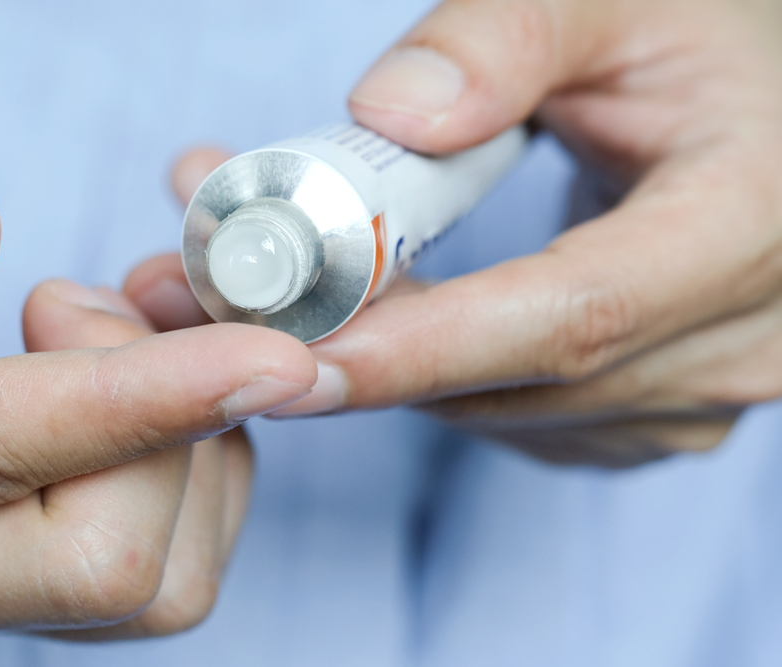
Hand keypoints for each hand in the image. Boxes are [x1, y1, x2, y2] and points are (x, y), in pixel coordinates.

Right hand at [0, 82, 315, 630]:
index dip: (146, 400)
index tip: (273, 354)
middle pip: (103, 569)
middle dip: (165, 426)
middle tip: (107, 303)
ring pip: (156, 583)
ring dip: (196, 449)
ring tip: (124, 329)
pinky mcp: (27, 554)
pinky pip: (168, 556)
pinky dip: (201, 460)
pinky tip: (148, 373)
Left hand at [129, 0, 781, 466]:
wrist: (768, 121)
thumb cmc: (705, 42)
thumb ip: (504, 40)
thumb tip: (388, 116)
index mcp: (743, 228)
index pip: (568, 317)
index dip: (420, 346)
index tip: (286, 352)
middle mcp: (735, 343)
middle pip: (507, 379)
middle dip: (351, 348)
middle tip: (215, 288)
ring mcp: (692, 398)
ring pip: (491, 409)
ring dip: (373, 357)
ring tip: (272, 277)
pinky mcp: (647, 415)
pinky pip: (507, 414)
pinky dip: (424, 370)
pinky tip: (376, 309)